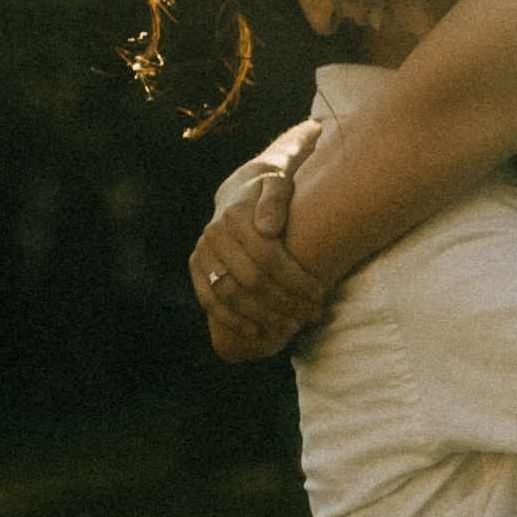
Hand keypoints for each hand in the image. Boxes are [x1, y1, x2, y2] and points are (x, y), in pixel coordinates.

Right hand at [188, 125, 327, 363]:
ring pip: (229, 295)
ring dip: (261, 316)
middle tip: (310, 314)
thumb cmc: (272, 192)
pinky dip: (231, 320)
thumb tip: (267, 229)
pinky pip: (209, 300)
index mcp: (235, 213)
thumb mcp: (280, 184)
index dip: (296, 281)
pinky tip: (256, 332)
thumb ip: (276, 201)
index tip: (319, 294)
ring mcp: (202, 250)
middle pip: (251, 280)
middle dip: (284, 302)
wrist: (242, 191)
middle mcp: (213, 233)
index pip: (268, 258)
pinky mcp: (196, 266)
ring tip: (290, 327)